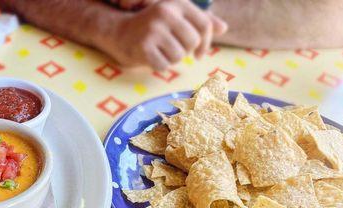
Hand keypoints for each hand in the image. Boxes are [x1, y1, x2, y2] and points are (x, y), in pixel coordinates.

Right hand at [102, 0, 226, 69]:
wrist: (118, 31)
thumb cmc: (153, 26)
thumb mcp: (177, 17)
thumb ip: (200, 22)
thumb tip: (224, 28)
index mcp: (177, 3)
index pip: (204, 26)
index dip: (206, 44)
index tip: (200, 54)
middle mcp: (165, 12)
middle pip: (192, 42)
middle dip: (185, 51)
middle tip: (173, 50)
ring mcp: (153, 29)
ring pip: (179, 56)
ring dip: (171, 59)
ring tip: (160, 51)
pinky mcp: (143, 46)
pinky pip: (164, 66)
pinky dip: (159, 65)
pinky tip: (151, 56)